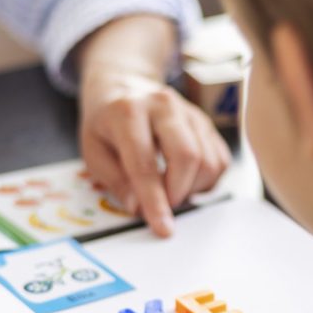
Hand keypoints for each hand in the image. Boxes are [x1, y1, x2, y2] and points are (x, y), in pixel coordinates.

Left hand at [80, 70, 230, 237]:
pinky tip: (185, 180)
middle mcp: (163, 106)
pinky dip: (206, 181)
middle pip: (187, 157)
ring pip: (208, 161)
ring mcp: (190, 112)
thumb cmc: (106, 122)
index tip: (162, 228)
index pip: (145, 163)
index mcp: (128, 112)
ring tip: (170, 189)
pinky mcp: (207, 123)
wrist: (125, 85)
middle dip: (178, 192)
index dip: (155, 201)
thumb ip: (115, 180)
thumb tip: (138, 207)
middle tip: (163, 204)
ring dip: (193, 188)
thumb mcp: (93, 151)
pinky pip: (220, 160)